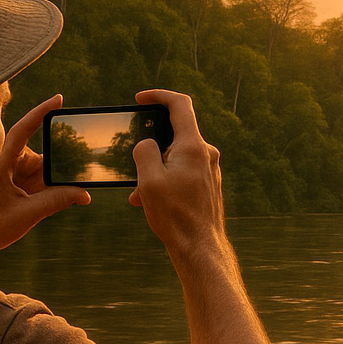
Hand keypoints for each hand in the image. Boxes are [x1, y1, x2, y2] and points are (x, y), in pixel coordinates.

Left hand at [0, 93, 90, 249]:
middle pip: (46, 153)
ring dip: (65, 177)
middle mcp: (13, 163)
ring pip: (51, 168)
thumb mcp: (26, 214)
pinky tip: (77, 196)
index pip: (23, 130)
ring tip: (83, 187)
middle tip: (85, 162)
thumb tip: (83, 194)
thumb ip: (55, 202)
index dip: (40, 112)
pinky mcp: (28, 185)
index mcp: (4, 163)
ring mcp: (21, 174)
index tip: (59, 100)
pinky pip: (51, 181)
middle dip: (64, 159)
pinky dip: (62, 188)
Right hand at [127, 89, 226, 257]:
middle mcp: (206, 153)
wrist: (200, 248)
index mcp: (193, 146)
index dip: (158, 95)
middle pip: (174, 134)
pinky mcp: (207, 183)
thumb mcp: (148, 180)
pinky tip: (150, 200)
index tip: (140, 98)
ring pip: (175, 157)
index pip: (179, 104)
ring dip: (154, 169)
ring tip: (139, 192)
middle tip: (133, 162)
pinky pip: (182, 172)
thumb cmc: (175, 215)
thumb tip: (146, 143)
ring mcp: (209, 169)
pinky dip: (165, 180)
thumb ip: (144, 151)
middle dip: (150, 146)